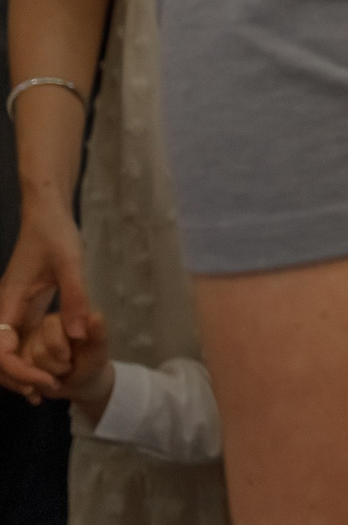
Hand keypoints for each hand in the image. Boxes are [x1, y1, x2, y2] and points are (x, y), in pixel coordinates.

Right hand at [0, 196, 89, 399]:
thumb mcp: (71, 264)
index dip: (17, 371)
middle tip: (45, 393)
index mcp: (9, 302)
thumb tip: (79, 335)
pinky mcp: (21, 307)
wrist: (46, 214)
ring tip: (44, 390)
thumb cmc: (56, 235)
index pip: (0, 350)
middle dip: (16, 379)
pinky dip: (25, 358)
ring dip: (18, 372)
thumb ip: (75, 298)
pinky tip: (45, 369)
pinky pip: (17, 340)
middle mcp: (4, 309)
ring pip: (6, 351)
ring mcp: (11, 309)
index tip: (42, 382)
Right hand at [22, 312, 111, 409]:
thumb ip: (98, 333)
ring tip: (60, 373)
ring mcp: (28, 344)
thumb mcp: (98, 349)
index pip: (50, 324)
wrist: (80, 381)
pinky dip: (36, 384)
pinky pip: (19, 375)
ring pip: (28, 365)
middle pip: (38, 350)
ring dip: (48, 376)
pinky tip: (47, 383)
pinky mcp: (20, 359)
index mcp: (62, 317)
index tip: (71, 354)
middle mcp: (42, 327)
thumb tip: (95, 317)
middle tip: (68, 366)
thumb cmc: (91, 360)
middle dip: (57, 365)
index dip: (58, 345)